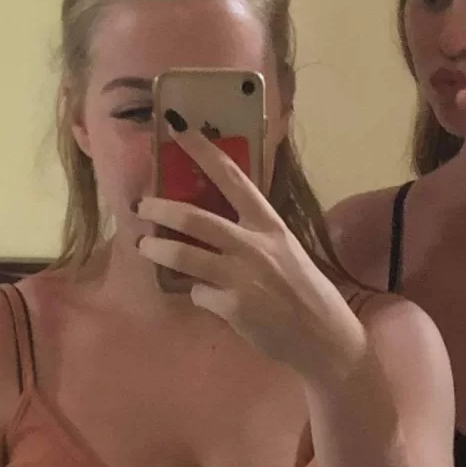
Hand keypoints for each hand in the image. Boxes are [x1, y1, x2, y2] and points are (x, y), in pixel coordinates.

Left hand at [136, 123, 367, 380]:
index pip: (233, 177)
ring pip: (186, 256)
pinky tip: (208, 299)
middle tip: (141, 205)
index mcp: (271, 225)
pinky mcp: (234, 307)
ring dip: (158, 249)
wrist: (324, 336)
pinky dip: (197, 294)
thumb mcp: (286, 250)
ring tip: (143, 245)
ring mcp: (243, 277)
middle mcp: (256, 245)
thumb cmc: (306, 291)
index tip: (177, 129)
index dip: (202, 151)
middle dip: (162, 209)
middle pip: (196, 219)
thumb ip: (253, 234)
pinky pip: (199, 294)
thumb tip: (213, 223)